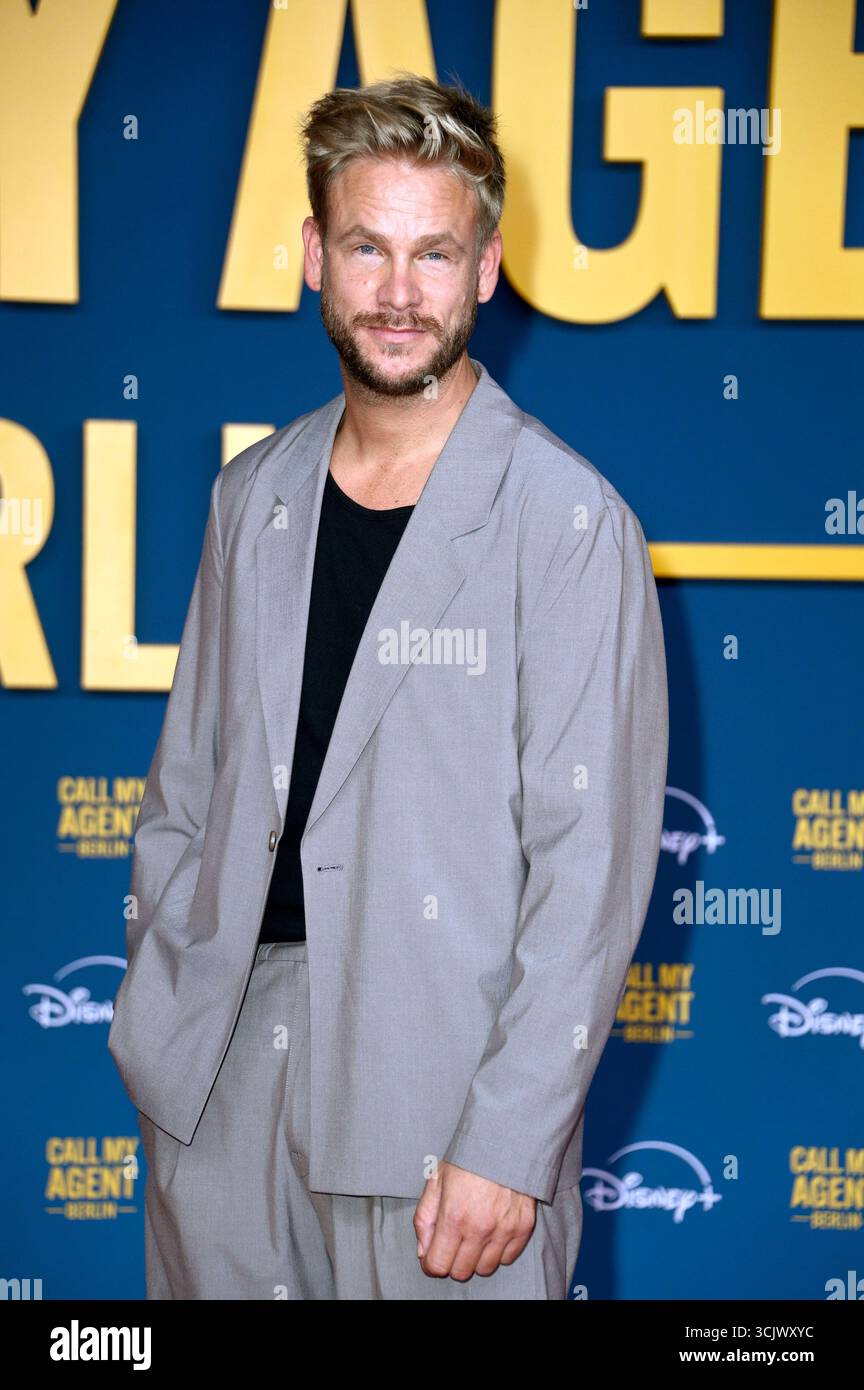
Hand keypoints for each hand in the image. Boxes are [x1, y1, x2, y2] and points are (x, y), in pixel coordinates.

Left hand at [413, 1160, 536, 1280]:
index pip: (438, 1265)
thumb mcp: (436, 1181)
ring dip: (476, 1258)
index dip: (431, 1263)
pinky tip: (493, 1232)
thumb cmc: (467, 1158)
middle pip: (461, 1272)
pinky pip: (508, 1258)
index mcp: (453, 1216)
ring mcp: (504, 1230)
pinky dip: (498, 1251)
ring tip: (475, 1236)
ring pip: (485, 1269)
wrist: (505, 1139)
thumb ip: (424, 1218)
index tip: (433, 1255)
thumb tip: (423, 1251)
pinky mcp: (523, 1228)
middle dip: (452, 1261)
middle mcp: (479, 1229)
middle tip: (454, 1242)